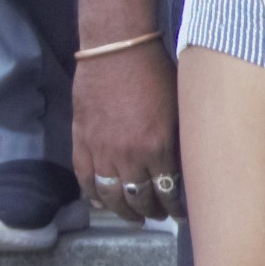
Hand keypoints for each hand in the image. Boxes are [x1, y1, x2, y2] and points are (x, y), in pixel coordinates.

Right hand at [78, 42, 181, 223]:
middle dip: (153, 212)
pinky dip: (94, 196)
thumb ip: (178, 141)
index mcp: (158, 147)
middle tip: (160, 216)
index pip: (168, 191)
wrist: (116, 48)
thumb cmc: (155, 71)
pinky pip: (85, 180)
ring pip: (112, 196)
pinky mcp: (81, 142)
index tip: (181, 214)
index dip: (175, 207)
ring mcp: (102, 151)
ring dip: (124, 211)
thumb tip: (183, 166)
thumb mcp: (179, 108)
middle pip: (140, 199)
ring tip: (135, 216)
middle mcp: (129, 156)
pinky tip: (103, 203)